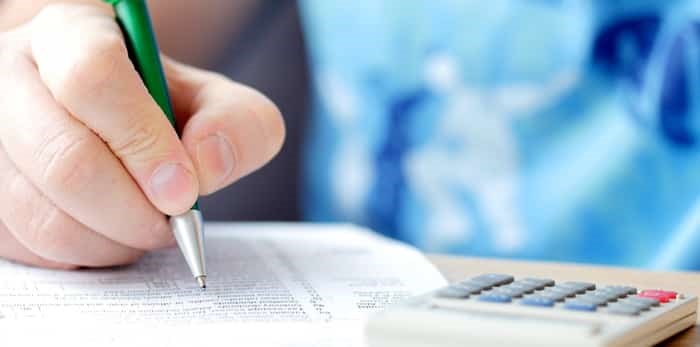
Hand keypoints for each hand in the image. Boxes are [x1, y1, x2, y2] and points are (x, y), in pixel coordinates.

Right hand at [0, 4, 283, 268]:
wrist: (104, 117)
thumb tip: (208, 166)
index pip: (92, 78)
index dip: (144, 143)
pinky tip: (111, 229)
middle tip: (172, 220)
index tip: (184, 188)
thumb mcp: (211, 99)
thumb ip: (238, 122)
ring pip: (42, 215)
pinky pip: (32, 248)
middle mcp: (12, 77)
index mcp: (70, 33)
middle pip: (64, 160)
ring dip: (114, 239)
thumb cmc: (156, 106)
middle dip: (135, 210)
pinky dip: (87, 253)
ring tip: (146, 223)